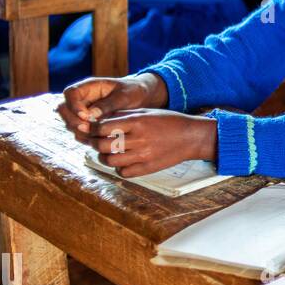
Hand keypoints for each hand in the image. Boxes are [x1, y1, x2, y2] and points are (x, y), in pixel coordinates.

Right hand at [58, 72, 167, 138]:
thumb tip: (91, 115)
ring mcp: (82, 111)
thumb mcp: (124, 95)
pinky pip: (79, 132)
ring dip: (79, 131)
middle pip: (64, 109)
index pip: (71, 93)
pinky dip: (85, 137)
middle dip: (73, 120)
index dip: (74, 105)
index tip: (86, 116)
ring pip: (69, 122)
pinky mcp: (87, 123)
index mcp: (89, 86)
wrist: (140, 98)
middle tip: (89, 129)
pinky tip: (98, 141)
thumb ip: (108, 104)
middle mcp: (82, 99)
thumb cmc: (133, 92)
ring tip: (95, 136)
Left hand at [87, 109, 217, 177]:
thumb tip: (101, 119)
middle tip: (96, 141)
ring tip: (108, 153)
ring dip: (104, 157)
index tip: (94, 129)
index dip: (93, 129)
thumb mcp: (147, 112)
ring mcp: (143, 156)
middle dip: (94, 143)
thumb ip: (125, 115)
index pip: (102, 127)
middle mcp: (138, 139)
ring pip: (110, 161)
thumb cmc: (169, 122)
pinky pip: (123, 172)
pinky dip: (119, 168)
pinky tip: (123, 162)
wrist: (191, 137)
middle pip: (102, 145)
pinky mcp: (148, 168)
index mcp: (137, 122)